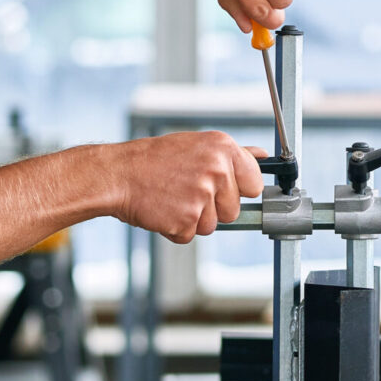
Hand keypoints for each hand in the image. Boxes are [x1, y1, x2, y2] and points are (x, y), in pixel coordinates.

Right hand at [101, 133, 264, 243]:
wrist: (118, 174)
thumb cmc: (155, 160)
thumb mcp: (197, 145)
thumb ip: (233, 153)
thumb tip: (262, 155)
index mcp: (223, 148)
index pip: (254, 184)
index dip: (239, 191)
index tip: (222, 188)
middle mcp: (217, 171)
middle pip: (234, 210)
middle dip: (213, 208)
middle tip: (187, 190)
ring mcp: (202, 197)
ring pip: (212, 226)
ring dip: (193, 219)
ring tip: (173, 197)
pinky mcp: (185, 220)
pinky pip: (189, 235)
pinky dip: (175, 228)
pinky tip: (163, 209)